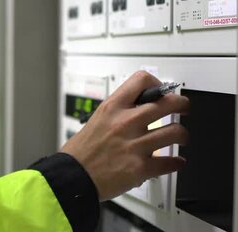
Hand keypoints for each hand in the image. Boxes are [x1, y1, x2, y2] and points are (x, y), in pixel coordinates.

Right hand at [61, 71, 189, 200]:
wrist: (73, 176)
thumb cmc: (81, 151)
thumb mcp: (96, 120)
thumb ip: (117, 113)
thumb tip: (136, 109)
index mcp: (113, 108)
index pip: (141, 80)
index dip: (157, 83)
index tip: (161, 90)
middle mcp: (126, 123)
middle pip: (168, 103)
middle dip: (182, 105)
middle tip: (183, 108)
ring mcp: (135, 145)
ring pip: (176, 132)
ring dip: (182, 136)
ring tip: (181, 137)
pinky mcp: (140, 167)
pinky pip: (170, 162)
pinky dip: (176, 163)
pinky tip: (176, 162)